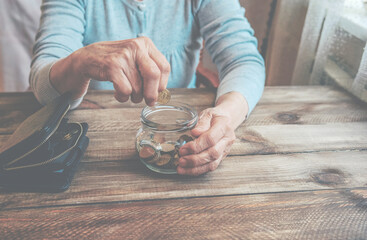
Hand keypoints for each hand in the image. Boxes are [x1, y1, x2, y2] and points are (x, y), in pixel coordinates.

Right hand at [50, 37, 169, 105]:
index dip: (162, 84)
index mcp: (145, 44)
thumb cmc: (115, 62)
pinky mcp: (112, 66)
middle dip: (152, 93)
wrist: (86, 58)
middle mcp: (136, 46)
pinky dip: (122, 97)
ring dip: (134, 97)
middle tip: (149, 101)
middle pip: (154, 75)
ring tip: (126, 92)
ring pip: (138, 87)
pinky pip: (126, 91)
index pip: (164, 67)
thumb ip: (149, 71)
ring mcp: (123, 56)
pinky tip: (118, 93)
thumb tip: (161, 94)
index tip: (158, 92)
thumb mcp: (135, 59)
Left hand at [177, 107, 235, 175]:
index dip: (196, 146)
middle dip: (194, 159)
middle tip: (181, 160)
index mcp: (224, 127)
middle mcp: (227, 140)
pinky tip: (187, 170)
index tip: (184, 148)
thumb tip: (195, 133)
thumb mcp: (207, 114)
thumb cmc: (215, 117)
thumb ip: (201, 123)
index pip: (210, 139)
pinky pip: (211, 167)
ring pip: (212, 163)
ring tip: (181, 168)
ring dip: (195, 168)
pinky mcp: (221, 157)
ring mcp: (225, 150)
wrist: (226, 119)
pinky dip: (198, 170)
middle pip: (212, 154)